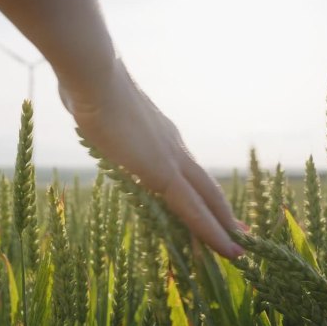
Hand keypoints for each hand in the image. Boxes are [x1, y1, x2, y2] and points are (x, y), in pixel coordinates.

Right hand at [61, 58, 244, 259]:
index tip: (207, 203)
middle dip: (221, 210)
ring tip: (237, 250)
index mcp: (158, 134)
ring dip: (223, 226)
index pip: (185, 168)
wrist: (94, 76)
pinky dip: (211, 231)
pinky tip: (225, 249)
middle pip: (204, 185)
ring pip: (207, 199)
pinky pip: (193, 209)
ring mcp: (171, 157)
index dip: (198, 188)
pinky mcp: (162, 171)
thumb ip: (98, 116)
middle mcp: (172, 145)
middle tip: (240, 232)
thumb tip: (86, 109)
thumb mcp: (96, 108)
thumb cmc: (87, 86)